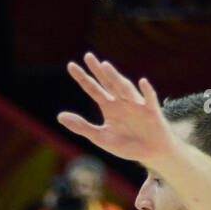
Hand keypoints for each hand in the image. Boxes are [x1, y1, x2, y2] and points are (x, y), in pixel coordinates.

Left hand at [58, 53, 173, 167]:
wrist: (150, 153)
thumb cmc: (126, 144)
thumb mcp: (100, 137)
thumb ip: (81, 126)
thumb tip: (59, 116)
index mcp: (109, 107)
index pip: (93, 89)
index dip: (82, 78)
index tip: (70, 65)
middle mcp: (122, 101)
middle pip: (108, 82)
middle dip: (98, 70)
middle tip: (88, 56)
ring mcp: (137, 104)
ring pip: (125, 88)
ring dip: (115, 77)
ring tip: (104, 66)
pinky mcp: (151, 112)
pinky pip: (149, 99)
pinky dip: (146, 91)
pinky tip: (142, 82)